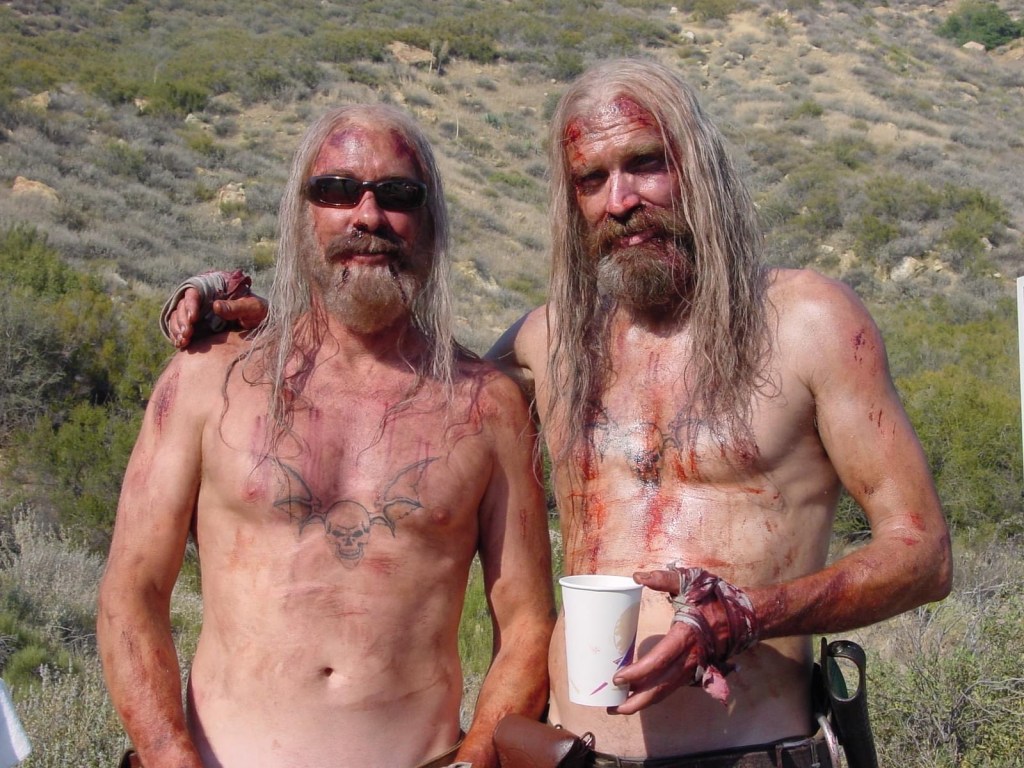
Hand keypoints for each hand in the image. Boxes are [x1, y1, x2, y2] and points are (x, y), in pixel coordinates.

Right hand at [167, 290, 267, 347]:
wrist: (263, 326)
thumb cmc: (259, 312)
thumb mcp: (253, 307)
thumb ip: (236, 306)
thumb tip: (215, 306)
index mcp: (213, 290)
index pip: (193, 292)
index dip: (190, 303)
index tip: (194, 317)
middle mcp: (202, 301)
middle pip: (182, 305)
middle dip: (182, 319)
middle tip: (187, 333)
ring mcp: (198, 315)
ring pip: (178, 317)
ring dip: (177, 328)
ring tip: (183, 340)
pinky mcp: (197, 328)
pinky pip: (181, 329)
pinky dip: (178, 336)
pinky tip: (181, 344)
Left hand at [609, 569, 726, 714]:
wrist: (747, 615)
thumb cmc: (716, 598)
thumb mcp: (690, 583)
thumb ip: (663, 579)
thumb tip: (637, 576)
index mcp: (686, 636)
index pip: (659, 660)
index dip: (638, 672)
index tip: (617, 677)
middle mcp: (691, 658)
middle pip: (662, 686)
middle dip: (637, 700)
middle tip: (612, 708)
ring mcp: (695, 667)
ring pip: (668, 690)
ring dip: (645, 701)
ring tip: (620, 708)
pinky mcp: (697, 670)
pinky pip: (674, 686)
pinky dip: (657, 693)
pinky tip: (640, 694)